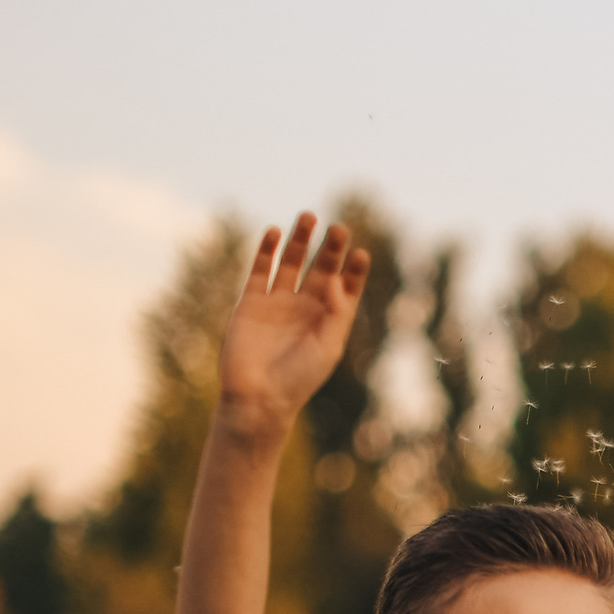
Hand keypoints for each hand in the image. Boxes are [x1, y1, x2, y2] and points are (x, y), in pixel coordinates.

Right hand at [217, 213, 371, 435]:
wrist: (258, 396)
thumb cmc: (299, 378)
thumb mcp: (328, 347)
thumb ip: (336, 312)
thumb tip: (335, 278)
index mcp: (328, 320)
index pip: (345, 287)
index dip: (354, 270)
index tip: (361, 254)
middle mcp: (305, 307)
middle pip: (321, 269)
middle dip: (330, 249)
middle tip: (340, 229)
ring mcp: (277, 302)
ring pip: (291, 262)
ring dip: (300, 240)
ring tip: (309, 217)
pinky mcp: (251, 301)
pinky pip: (260, 269)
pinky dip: (267, 250)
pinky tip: (275, 233)